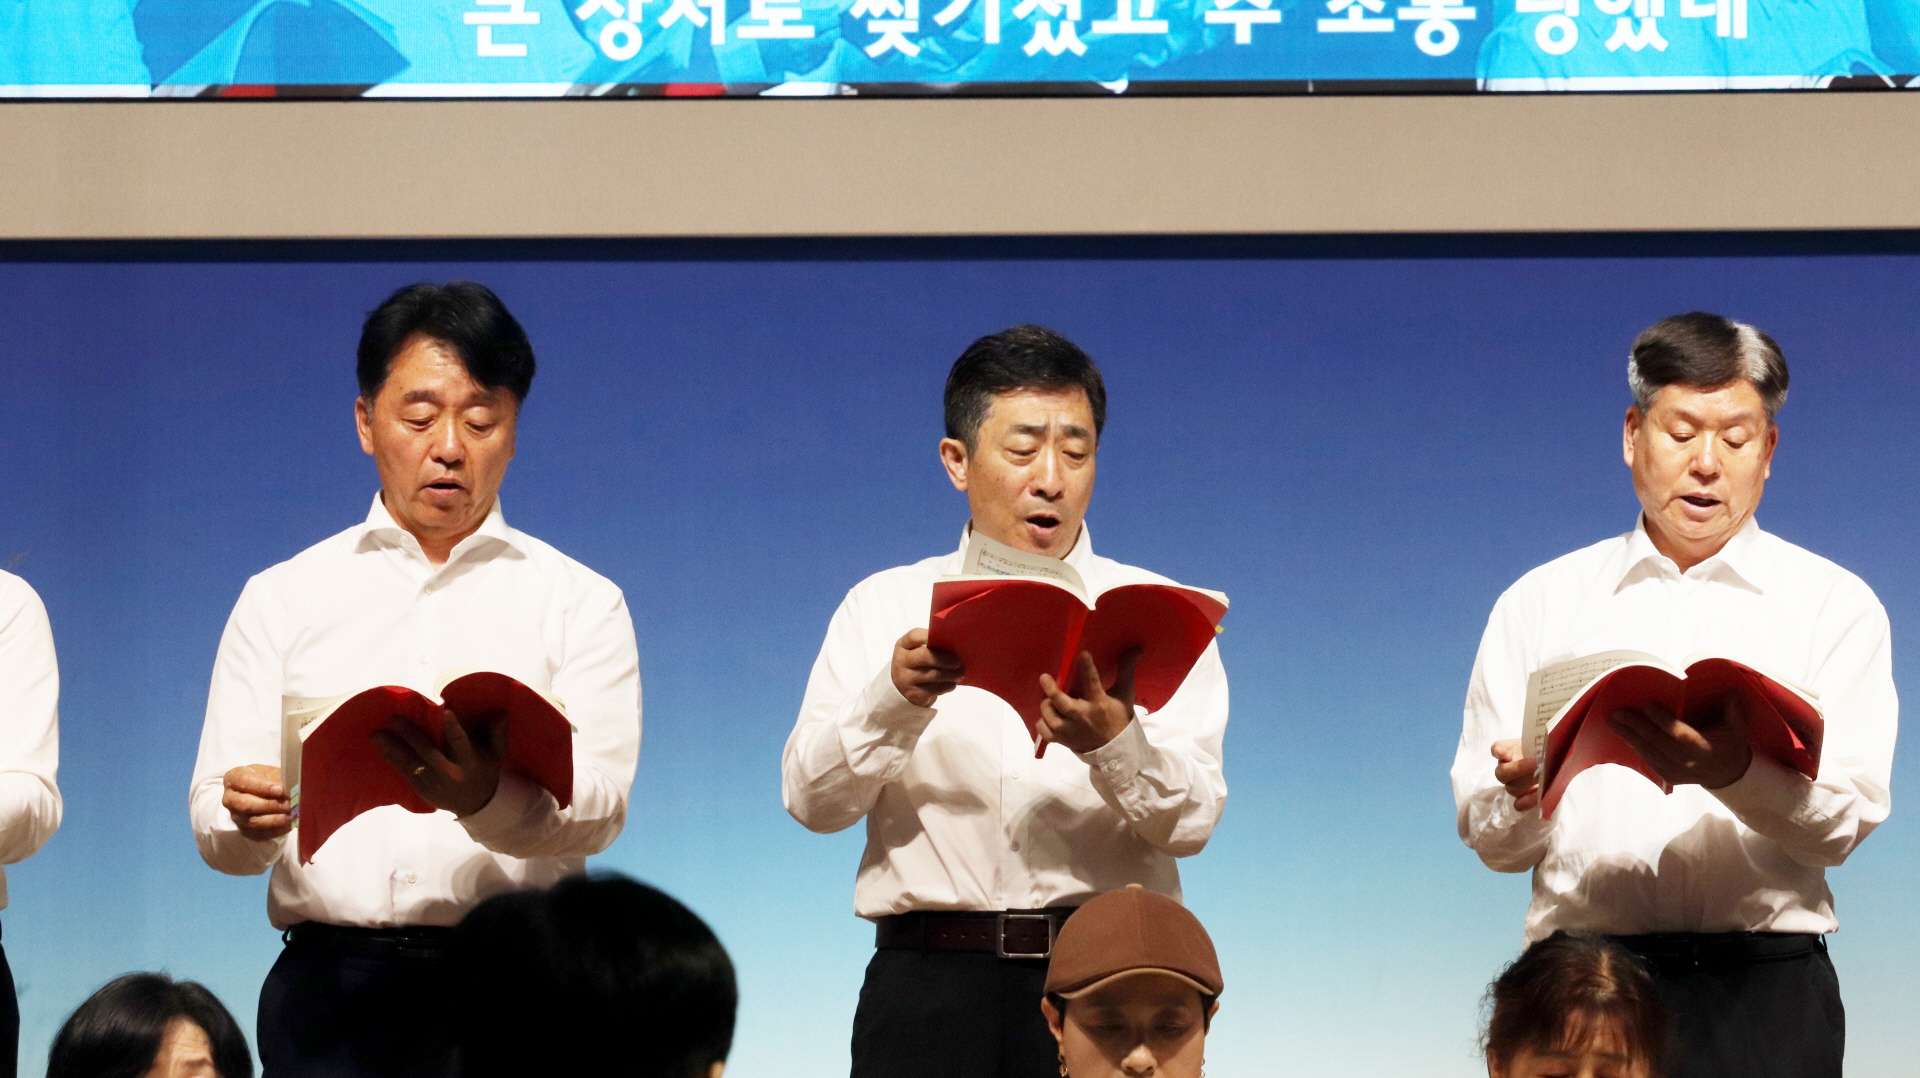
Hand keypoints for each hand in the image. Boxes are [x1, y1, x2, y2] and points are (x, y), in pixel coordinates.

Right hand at [224, 764, 292, 840]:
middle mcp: (230, 799)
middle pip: (246, 804)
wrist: (266, 793)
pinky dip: (276, 830)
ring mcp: (236, 817)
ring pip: (253, 821)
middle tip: (291, 803)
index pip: (244, 782)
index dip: (263, 786)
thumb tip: (290, 787)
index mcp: (233, 778)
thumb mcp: (272, 772)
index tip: (280, 789)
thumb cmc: (268, 779)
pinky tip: (290, 824)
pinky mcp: (245, 831)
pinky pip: (259, 834)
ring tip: (294, 814)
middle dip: (271, 805)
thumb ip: (278, 778)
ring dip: (276, 819)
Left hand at [370, 708, 505, 817]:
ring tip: (376, 734)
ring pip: (411, 764)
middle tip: (394, 718)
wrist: (476, 805)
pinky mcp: (422, 789)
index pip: (462, 743)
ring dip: (393, 748)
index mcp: (470, 762)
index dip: (453, 728)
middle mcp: (451, 773)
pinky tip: (381, 747)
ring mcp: (434, 783)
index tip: (445, 711)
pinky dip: (393, 759)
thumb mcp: (496, 754)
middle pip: (429, 752)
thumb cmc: (485, 772)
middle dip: (411, 736)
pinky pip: (405, 773)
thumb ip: (497, 733)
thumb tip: (500, 711)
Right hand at [892, 628, 963, 707]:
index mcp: (903, 645)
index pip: (914, 637)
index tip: (948, 637)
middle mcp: (901, 661)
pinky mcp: (912, 694)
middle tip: (958, 661)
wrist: (902, 688)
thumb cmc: (917, 663)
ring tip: (960, 673)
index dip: (931, 636)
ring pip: (933, 674)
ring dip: (950, 674)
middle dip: (945, 658)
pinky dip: (947, 686)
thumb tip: (954, 641)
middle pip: (925, 656)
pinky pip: (934, 690)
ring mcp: (905, 678)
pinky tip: (952, 683)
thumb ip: (931, 644)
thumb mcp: (917, 650)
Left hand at [1037, 649, 1139, 754]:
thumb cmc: (1118, 717)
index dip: (1087, 668)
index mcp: (1099, 703)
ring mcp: (1071, 731)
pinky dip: (1042, 723)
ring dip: (1046, 705)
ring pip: (1050, 717)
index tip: (1082, 654)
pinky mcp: (1063, 741)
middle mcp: (1083, 717)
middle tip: (1044, 677)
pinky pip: (1045, 732)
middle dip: (1052, 690)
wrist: (1117, 751)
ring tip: (1048, 698)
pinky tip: (1046, 716)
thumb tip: (1135, 649)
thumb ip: (1126, 670)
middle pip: (1063, 704)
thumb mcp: (1124, 694)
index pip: (1093, 683)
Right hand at [1490, 740, 1541, 812]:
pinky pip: (1519, 804)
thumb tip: (1541, 748)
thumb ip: (1540, 741)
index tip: (1502, 752)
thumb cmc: (1546, 749)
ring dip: (1528, 784)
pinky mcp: (1522, 799)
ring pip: (1512, 788)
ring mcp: (1512, 784)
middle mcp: (1506, 768)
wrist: (1555, 762)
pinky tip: (1538, 795)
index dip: (1499, 751)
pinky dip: (1527, 801)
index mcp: (1508, 751)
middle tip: (1537, 764)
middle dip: (1519, 769)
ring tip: (1544, 778)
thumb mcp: (1544, 741)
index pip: (1498, 749)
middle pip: (1502, 773)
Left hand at [1607, 693, 1752, 789]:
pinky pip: (1648, 760)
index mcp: (1705, 749)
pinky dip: (1635, 746)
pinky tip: (1622, 734)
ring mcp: (1677, 772)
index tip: (1648, 705)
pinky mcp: (1669, 777)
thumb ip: (1734, 710)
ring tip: (1612, 721)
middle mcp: (1689, 763)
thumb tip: (1730, 691)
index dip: (1664, 721)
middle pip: (1658, 743)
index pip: (1682, 735)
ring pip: (1649, 753)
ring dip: (1628, 736)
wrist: (1728, 774)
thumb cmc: (1729, 743)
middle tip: (1617, 712)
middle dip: (1636, 726)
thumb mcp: (1738, 727)